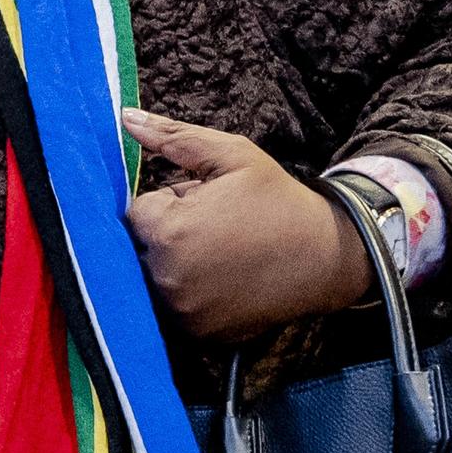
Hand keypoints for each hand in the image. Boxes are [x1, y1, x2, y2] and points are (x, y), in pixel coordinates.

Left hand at [120, 109, 372, 341]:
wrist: (327, 256)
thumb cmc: (278, 200)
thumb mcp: (231, 156)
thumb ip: (173, 137)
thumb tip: (124, 119)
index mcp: (167, 230)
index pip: (135, 212)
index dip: (168, 205)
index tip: (202, 205)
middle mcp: (165, 276)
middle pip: (138, 247)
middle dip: (165, 235)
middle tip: (213, 229)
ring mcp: (180, 311)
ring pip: (151, 277)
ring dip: (170, 265)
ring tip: (216, 254)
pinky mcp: (196, 333)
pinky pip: (170, 308)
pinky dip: (185, 294)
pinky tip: (220, 280)